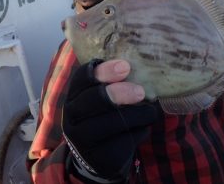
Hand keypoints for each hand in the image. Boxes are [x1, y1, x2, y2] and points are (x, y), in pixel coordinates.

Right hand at [62, 59, 160, 181]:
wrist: (98, 157)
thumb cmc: (105, 117)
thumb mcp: (103, 99)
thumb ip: (114, 83)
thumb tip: (140, 66)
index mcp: (75, 95)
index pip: (82, 77)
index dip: (104, 70)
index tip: (126, 66)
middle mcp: (72, 115)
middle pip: (94, 99)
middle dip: (120, 92)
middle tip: (141, 92)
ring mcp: (83, 138)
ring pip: (113, 122)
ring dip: (138, 114)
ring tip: (151, 112)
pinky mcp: (100, 156)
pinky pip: (125, 139)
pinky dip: (139, 132)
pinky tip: (142, 129)